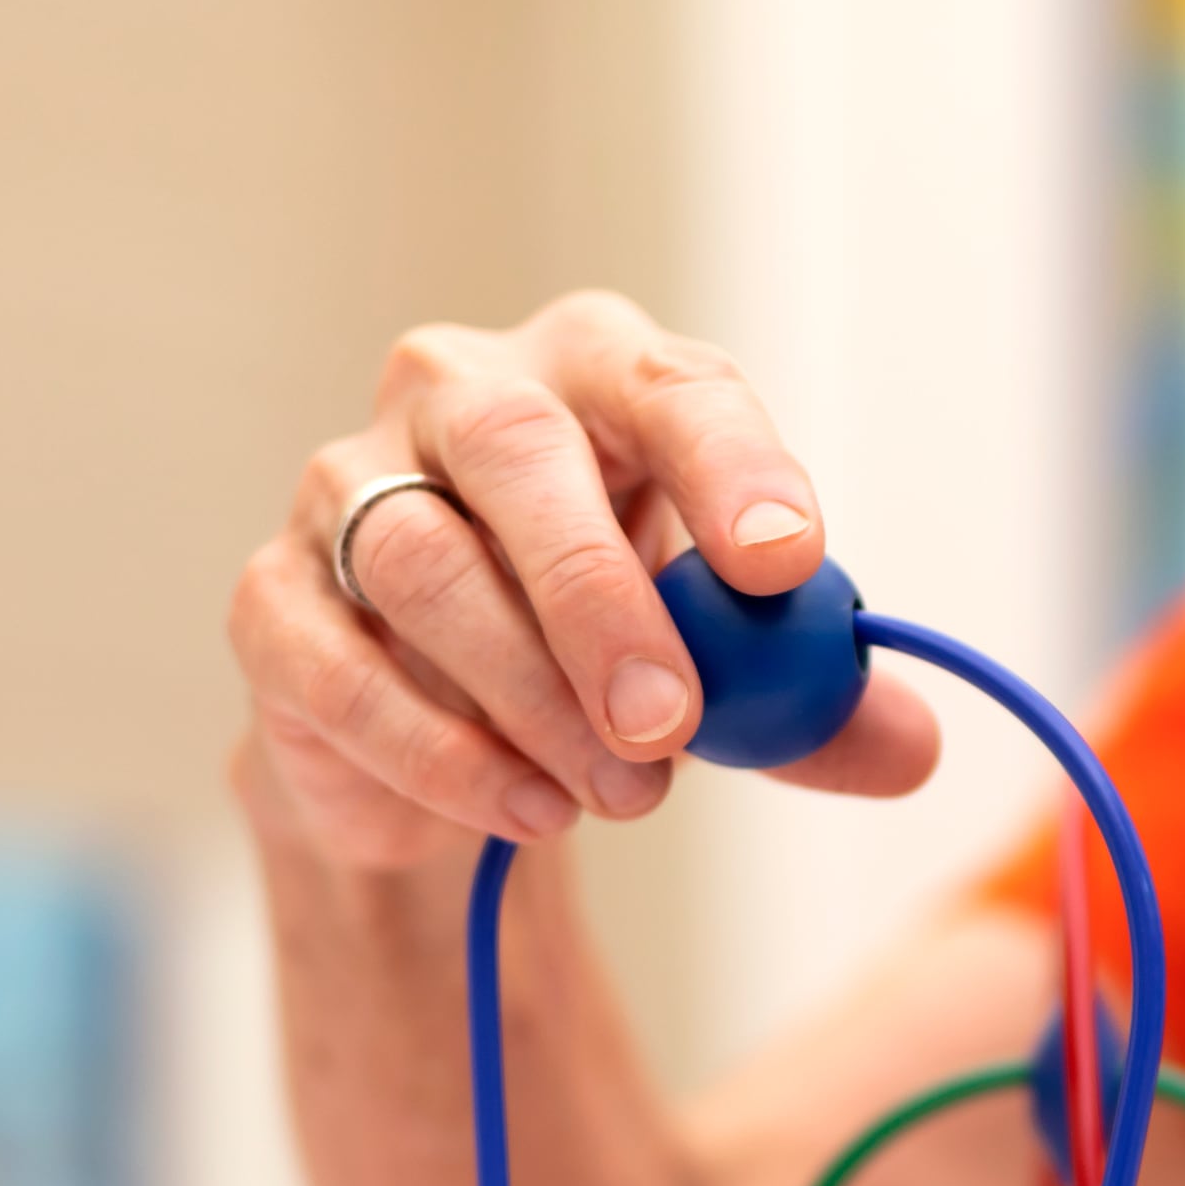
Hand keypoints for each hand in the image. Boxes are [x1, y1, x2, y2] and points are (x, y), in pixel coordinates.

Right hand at [227, 291, 943, 874]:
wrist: (438, 738)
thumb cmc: (602, 653)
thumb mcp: (728, 670)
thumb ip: (810, 699)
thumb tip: (911, 747)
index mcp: (595, 376)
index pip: (666, 386)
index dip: (728, 465)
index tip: (784, 562)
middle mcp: (459, 398)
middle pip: (520, 456)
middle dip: (602, 595)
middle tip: (670, 720)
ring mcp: (345, 488)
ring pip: (424, 564)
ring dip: (530, 693)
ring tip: (619, 795)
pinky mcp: (273, 602)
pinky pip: (340, 668)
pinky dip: (439, 752)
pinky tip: (526, 809)